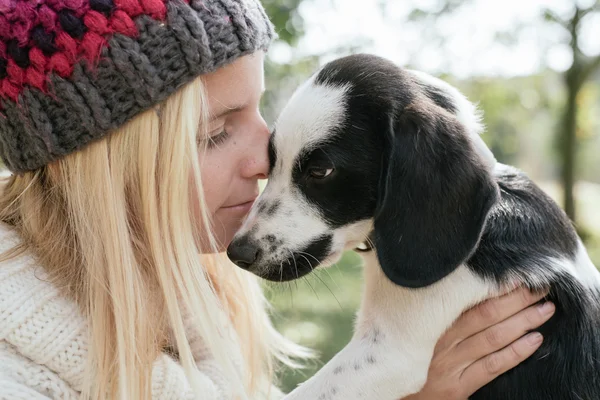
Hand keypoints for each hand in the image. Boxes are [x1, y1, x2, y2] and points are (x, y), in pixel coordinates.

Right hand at [403, 287, 554, 399]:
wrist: (387, 392)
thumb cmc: (399, 356)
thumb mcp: (407, 329)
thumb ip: (425, 310)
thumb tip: (445, 283)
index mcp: (429, 322)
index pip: (469, 299)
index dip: (496, 286)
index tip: (517, 273)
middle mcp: (440, 341)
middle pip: (487, 315)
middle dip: (517, 299)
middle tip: (540, 286)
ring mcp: (450, 365)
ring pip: (494, 338)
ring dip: (524, 322)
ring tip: (545, 310)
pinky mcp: (457, 388)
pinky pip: (493, 367)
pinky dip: (516, 352)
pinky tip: (534, 340)